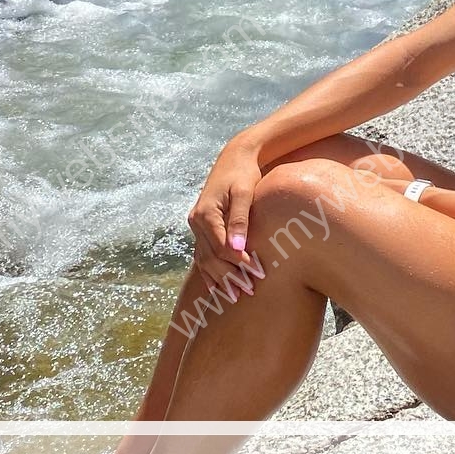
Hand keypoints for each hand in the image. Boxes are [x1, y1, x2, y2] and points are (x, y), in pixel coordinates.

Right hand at [188, 140, 263, 292]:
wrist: (235, 157)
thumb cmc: (243, 173)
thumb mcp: (244, 193)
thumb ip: (240, 220)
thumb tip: (237, 250)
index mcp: (205, 214)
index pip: (221, 247)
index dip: (238, 263)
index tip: (258, 273)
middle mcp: (196, 222)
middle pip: (211, 257)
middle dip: (230, 276)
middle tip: (250, 290)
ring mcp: (196, 226)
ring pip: (205, 259)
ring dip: (220, 279)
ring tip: (236, 296)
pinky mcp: (201, 228)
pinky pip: (202, 255)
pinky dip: (210, 272)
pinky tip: (217, 287)